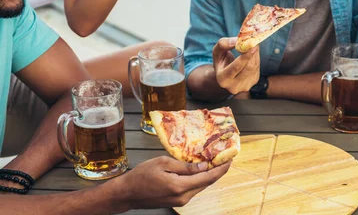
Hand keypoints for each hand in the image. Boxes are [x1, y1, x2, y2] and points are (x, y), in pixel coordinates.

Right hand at [116, 156, 230, 209]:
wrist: (127, 193)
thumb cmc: (142, 175)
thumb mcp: (163, 163)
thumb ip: (185, 166)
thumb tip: (204, 165)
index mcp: (180, 186)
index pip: (208, 177)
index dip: (221, 168)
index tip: (230, 158)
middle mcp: (183, 197)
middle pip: (207, 183)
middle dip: (218, 170)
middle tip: (225, 157)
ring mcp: (181, 201)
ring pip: (201, 186)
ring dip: (209, 174)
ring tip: (216, 160)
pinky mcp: (177, 201)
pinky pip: (193, 188)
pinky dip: (200, 179)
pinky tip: (201, 169)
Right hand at [212, 37, 259, 94]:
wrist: (225, 75)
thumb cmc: (221, 61)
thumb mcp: (217, 51)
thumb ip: (223, 44)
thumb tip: (237, 41)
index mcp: (223, 79)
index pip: (237, 67)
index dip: (245, 56)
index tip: (252, 45)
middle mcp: (234, 86)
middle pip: (248, 67)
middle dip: (253, 53)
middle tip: (255, 40)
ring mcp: (245, 86)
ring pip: (255, 67)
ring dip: (255, 54)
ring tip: (252, 44)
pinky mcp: (253, 82)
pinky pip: (257, 68)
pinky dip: (256, 58)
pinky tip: (252, 54)